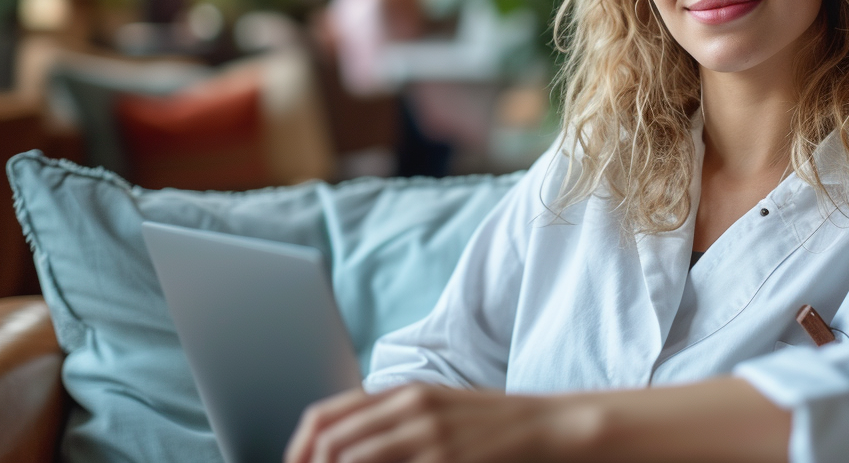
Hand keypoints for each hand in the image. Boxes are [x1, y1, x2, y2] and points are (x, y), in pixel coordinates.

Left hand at [285, 384, 581, 462]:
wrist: (549, 426)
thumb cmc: (494, 424)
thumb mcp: (439, 407)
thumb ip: (394, 419)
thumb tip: (344, 445)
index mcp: (403, 392)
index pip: (326, 416)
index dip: (298, 449)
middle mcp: (410, 408)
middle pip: (331, 443)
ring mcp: (429, 436)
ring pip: (352, 461)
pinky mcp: (447, 460)